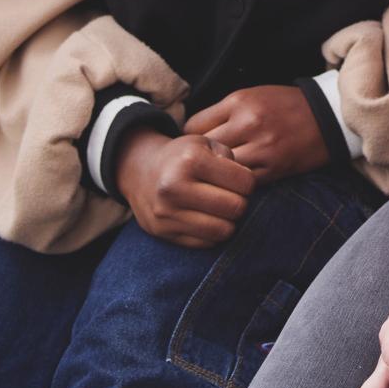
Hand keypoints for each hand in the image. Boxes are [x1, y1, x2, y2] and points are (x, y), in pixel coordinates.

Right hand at [114, 128, 256, 248]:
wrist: (140, 170)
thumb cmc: (183, 156)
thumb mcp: (206, 144)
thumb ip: (232, 160)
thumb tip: (247, 188)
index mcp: (191, 160)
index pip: (245, 183)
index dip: (248, 183)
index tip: (239, 181)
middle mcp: (175, 187)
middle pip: (236, 208)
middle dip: (240, 203)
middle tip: (231, 196)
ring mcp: (166, 212)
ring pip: (222, 231)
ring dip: (227, 222)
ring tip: (220, 209)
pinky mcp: (163, 232)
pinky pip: (205, 243)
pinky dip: (211, 234)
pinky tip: (204, 219)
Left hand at [185, 84, 329, 185]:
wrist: (327, 116)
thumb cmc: (284, 105)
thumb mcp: (252, 95)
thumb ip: (222, 111)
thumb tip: (190, 134)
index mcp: (239, 101)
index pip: (194, 126)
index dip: (189, 138)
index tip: (192, 145)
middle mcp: (249, 122)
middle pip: (203, 150)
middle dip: (198, 158)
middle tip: (198, 163)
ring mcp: (262, 147)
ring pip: (221, 169)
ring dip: (216, 173)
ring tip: (215, 174)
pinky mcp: (274, 168)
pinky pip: (243, 182)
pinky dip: (236, 182)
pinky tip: (235, 180)